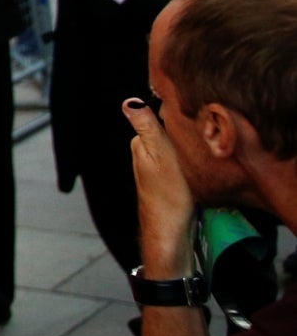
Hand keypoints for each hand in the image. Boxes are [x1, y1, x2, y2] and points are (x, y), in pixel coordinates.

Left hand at [122, 98, 196, 278]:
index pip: (158, 117)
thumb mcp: (161, 156)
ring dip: (187, 146)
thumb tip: (130, 101)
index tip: (196, 113)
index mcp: (140, 144)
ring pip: (174, 147)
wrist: (171, 233)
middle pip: (166, 132)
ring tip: (206, 146)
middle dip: (182, 130)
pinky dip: (189, 160)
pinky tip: (200, 163)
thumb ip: (147, 128)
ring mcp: (156, 169)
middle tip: (206, 131)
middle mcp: (145, 154)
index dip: (176, 114)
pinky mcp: (168, 182)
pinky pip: (179, 162)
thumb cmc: (167, 196)